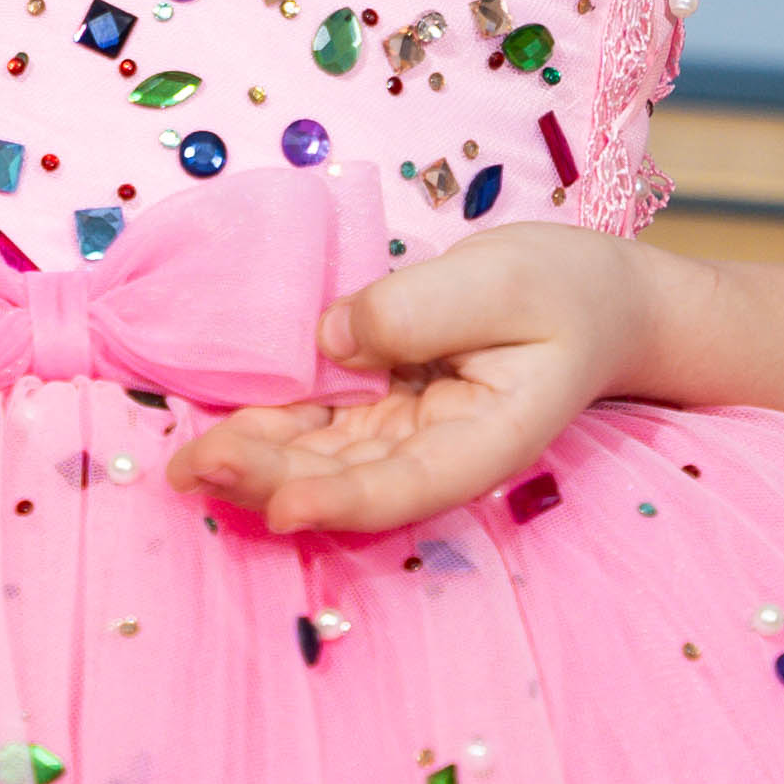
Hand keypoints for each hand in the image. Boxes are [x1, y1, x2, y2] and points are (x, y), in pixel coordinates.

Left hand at [167, 224, 648, 537]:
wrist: (597, 302)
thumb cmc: (566, 290)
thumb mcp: (505, 277)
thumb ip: (421, 307)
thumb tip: (329, 339)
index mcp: (490, 438)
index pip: (411, 484)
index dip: (343, 499)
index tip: (282, 506)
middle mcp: (442, 452)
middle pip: (350, 481)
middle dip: (271, 478)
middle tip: (196, 468)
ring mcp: (408, 434)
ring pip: (324, 462)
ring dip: (257, 464)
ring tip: (186, 465)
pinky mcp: (383, 409)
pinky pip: (320, 428)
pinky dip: (269, 431)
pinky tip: (214, 434)